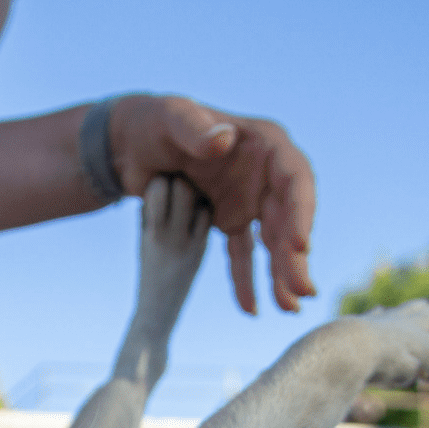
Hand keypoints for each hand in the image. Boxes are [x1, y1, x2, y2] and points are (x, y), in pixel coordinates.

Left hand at [109, 95, 316, 314]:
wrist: (128, 144)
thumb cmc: (152, 122)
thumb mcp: (170, 118)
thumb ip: (195, 128)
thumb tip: (224, 141)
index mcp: (263, 143)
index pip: (294, 179)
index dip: (301, 213)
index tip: (299, 246)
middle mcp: (263, 173)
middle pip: (289, 217)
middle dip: (295, 256)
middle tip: (301, 291)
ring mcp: (248, 199)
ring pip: (271, 241)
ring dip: (280, 274)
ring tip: (288, 309)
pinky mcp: (228, 219)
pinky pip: (241, 253)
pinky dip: (244, 280)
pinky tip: (250, 309)